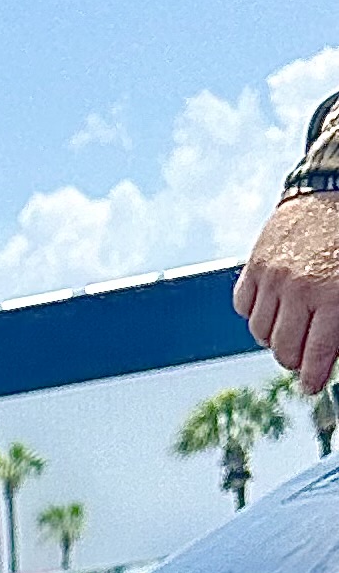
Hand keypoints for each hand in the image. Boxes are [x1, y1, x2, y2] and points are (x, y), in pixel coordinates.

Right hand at [235, 192, 338, 399]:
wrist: (333, 187)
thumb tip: (329, 359)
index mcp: (331, 295)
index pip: (315, 356)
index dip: (313, 378)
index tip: (312, 385)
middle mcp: (298, 289)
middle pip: (284, 350)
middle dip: (294, 359)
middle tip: (304, 355)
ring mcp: (272, 278)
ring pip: (260, 334)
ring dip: (274, 337)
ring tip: (290, 326)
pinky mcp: (254, 266)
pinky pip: (243, 308)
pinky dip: (256, 312)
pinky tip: (273, 305)